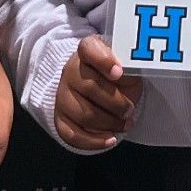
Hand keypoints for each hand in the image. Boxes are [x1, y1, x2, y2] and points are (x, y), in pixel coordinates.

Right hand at [55, 33, 142, 150]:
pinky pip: (72, 135)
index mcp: (88, 51)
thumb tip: (126, 74)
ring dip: (109, 123)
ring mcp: (62, 95)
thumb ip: (128, 66)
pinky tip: (111, 139)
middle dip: (116, 103)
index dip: (103, 60)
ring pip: (83, 114)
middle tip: (130, 110)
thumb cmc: (118, 76)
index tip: (119, 72)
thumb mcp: (128, 66)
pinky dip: (94, 141)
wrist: (102, 88)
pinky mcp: (60, 118)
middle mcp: (70, 71)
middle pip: (90, 88)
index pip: (89, 48)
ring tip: (125, 124)